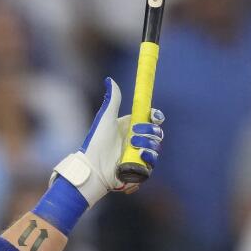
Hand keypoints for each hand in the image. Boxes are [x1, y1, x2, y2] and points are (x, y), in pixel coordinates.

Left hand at [51, 78, 163, 205]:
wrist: (92, 167)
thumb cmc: (96, 142)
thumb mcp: (105, 118)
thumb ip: (112, 100)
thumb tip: (109, 80)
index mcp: (132, 127)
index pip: (152, 120)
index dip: (156, 117)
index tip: (153, 116)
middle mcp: (138, 141)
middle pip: (157, 134)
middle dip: (149, 132)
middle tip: (134, 134)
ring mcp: (139, 156)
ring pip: (156, 149)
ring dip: (148, 146)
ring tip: (134, 147)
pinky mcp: (139, 171)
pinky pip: (151, 165)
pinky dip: (147, 160)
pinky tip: (140, 156)